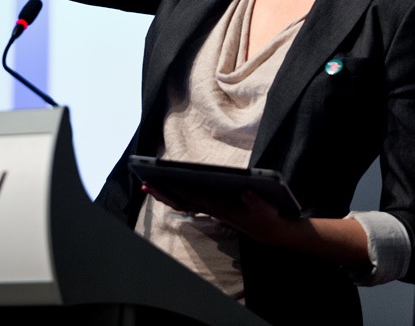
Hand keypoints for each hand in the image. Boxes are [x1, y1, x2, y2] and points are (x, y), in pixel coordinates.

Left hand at [141, 182, 289, 244]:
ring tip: (147, 185)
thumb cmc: (268, 218)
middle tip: (144, 184)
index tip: (164, 181)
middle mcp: (211, 209)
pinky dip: (175, 196)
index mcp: (221, 206)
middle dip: (163, 192)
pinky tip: (165, 190)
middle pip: (182, 200)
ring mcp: (210, 209)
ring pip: (182, 202)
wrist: (270, 232)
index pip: (195, 197)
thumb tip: (247, 191)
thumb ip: (257, 202)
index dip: (179, 188)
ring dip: (165, 194)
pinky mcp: (212, 208)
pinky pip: (188, 202)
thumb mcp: (267, 210)